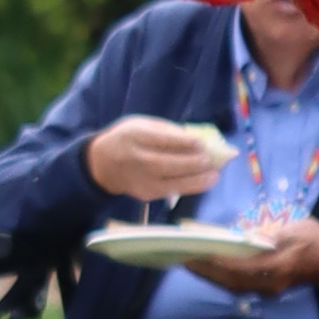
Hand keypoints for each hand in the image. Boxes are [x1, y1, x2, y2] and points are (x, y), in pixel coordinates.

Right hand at [86, 111, 232, 206]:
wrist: (104, 164)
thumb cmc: (130, 139)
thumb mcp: (143, 125)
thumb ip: (167, 130)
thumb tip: (197, 139)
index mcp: (135, 136)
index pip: (161, 140)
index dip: (184, 142)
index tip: (202, 143)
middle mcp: (136, 159)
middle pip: (167, 163)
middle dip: (192, 163)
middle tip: (212, 160)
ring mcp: (140, 180)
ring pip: (171, 182)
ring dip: (196, 180)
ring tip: (215, 175)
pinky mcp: (146, 194)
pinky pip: (171, 191)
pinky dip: (190, 187)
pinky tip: (205, 182)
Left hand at [194, 218, 318, 297]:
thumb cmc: (314, 238)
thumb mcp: (295, 228)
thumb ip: (270, 234)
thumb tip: (244, 238)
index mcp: (277, 266)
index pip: (239, 267)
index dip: (216, 262)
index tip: (197, 252)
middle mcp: (268, 282)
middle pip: (229, 280)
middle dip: (205, 271)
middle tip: (183, 258)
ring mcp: (266, 288)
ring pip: (231, 285)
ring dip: (209, 276)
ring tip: (189, 262)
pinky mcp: (264, 288)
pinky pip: (236, 285)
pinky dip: (219, 277)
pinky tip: (207, 267)